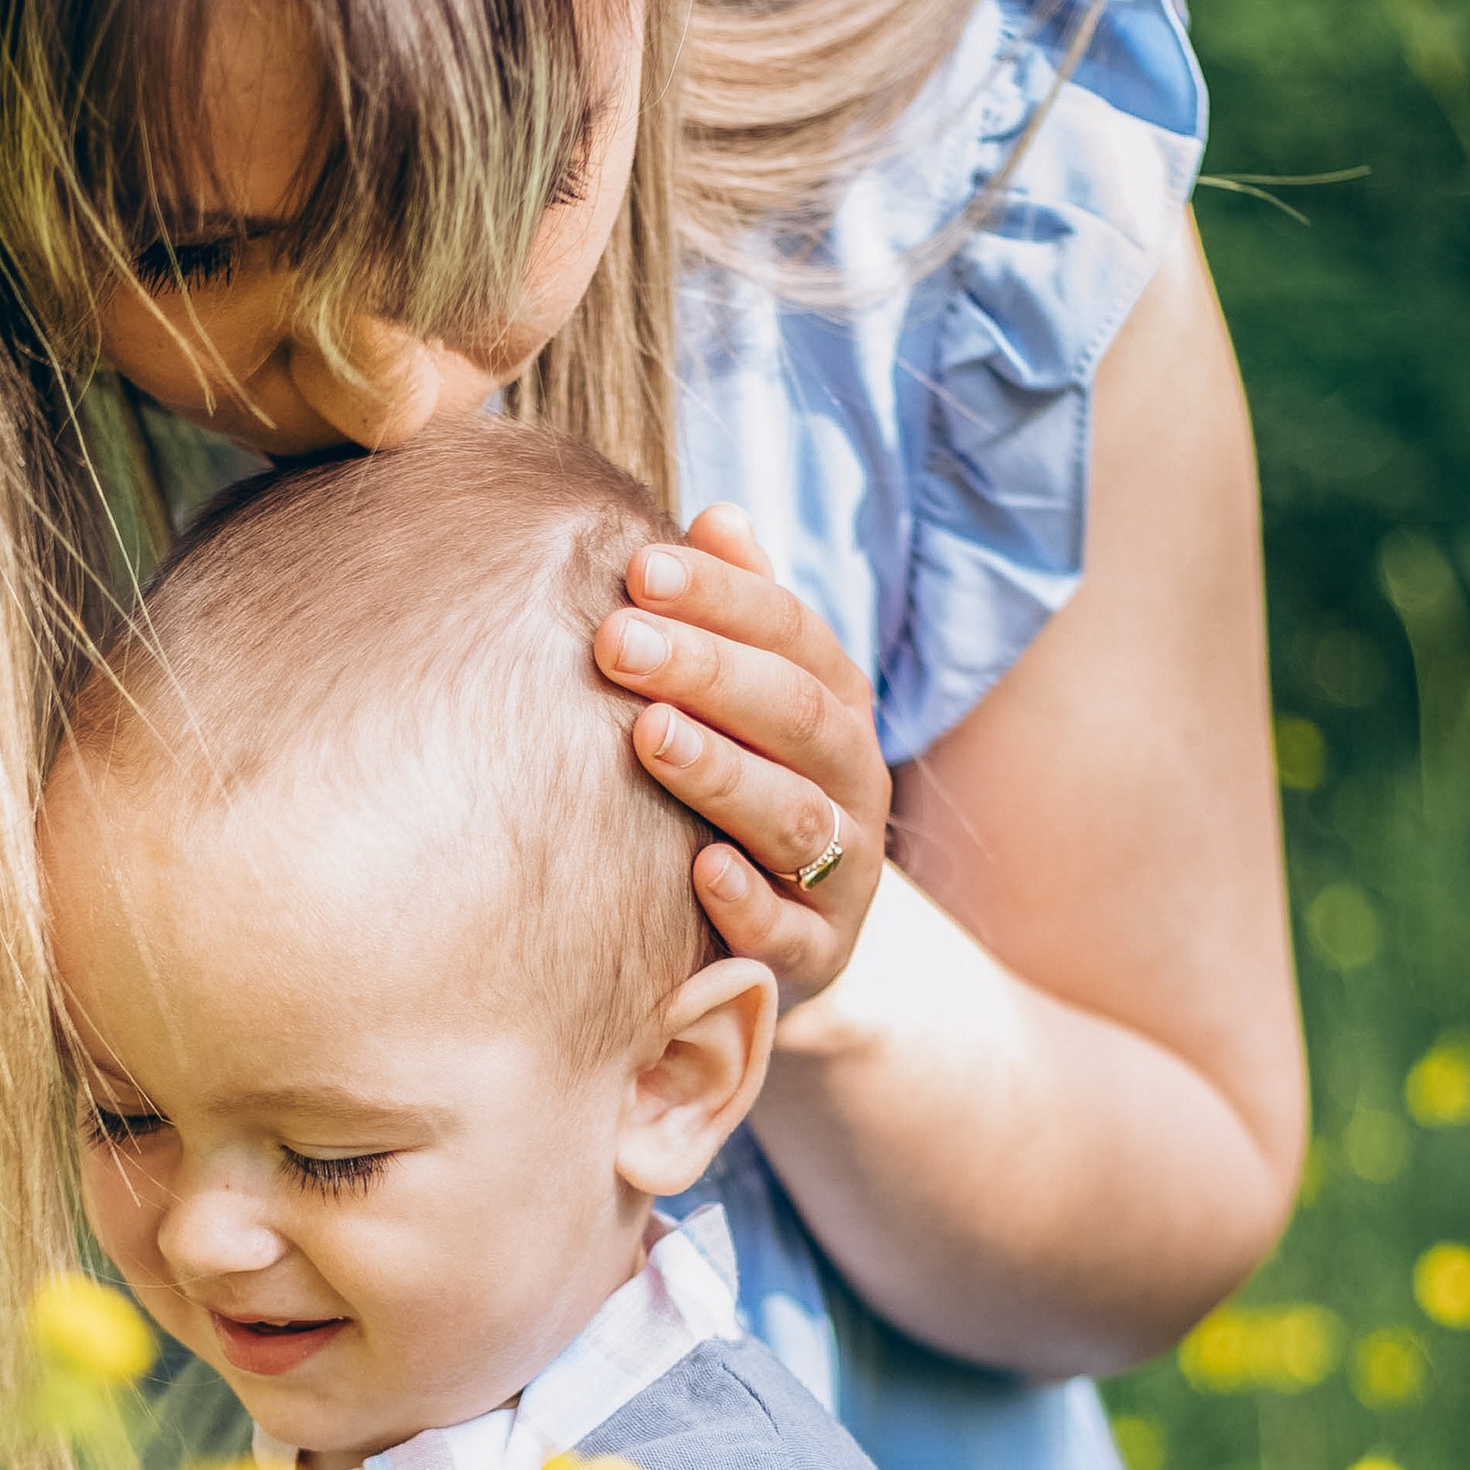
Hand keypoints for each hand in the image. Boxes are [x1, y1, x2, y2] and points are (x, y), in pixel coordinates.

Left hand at [594, 504, 888, 1006]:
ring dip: (722, 773)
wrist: (786, 937)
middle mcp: (852, 778)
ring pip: (794, 816)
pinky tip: (698, 869)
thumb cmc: (743, 786)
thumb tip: (717, 516)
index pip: (789, 631)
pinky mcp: (818, 954)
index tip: (639, 569)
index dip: (721, 596)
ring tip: (650, 734)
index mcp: (835, 702)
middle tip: (617, 640)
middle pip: (792, 713)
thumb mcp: (750, 700)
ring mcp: (843, 870)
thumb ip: (738, 614)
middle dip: (707, 671)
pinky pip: (789, 931)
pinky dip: (747, 902)